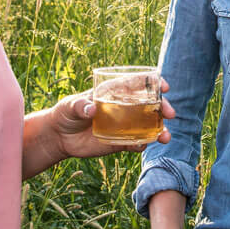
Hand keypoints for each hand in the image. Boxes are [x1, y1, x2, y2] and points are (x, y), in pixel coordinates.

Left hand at [52, 78, 175, 159]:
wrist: (59, 137)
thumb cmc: (65, 114)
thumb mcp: (70, 106)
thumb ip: (80, 105)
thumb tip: (92, 108)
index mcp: (115, 92)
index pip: (138, 83)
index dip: (154, 83)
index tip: (164, 87)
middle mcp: (124, 107)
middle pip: (150, 105)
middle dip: (163, 108)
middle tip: (170, 114)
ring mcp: (124, 125)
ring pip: (148, 125)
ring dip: (160, 130)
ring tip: (166, 137)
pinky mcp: (120, 142)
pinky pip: (136, 143)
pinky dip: (142, 144)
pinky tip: (144, 145)